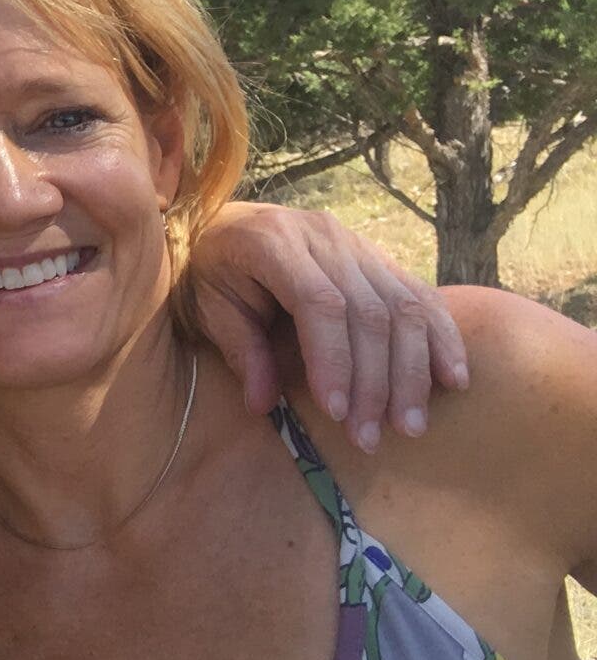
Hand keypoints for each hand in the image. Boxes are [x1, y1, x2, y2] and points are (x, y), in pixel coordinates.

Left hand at [189, 202, 467, 450]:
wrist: (231, 222)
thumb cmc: (214, 269)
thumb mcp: (208, 304)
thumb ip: (238, 349)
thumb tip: (262, 404)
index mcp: (273, 242)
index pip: (320, 304)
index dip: (334, 360)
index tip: (336, 413)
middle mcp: (325, 237)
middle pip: (369, 312)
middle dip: (374, 382)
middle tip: (369, 437)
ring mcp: (359, 244)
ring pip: (404, 307)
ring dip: (412, 373)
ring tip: (409, 426)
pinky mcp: (382, 258)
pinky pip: (423, 297)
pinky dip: (443, 339)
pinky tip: (451, 381)